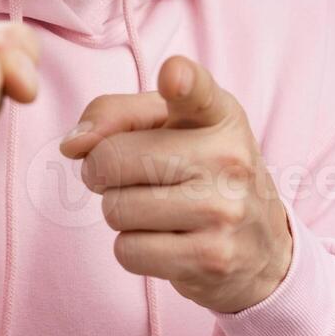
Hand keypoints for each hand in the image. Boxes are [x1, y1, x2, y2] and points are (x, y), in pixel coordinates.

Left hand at [60, 56, 292, 313]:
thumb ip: (115, 114)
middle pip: (112, 160)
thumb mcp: (171, 129)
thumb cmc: (200, 175)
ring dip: (122, 214)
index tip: (173, 77)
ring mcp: (224, 210)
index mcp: (219, 115)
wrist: (261, 248)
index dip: (181, 80)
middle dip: (105, 174)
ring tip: (159, 211)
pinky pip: (128, 251)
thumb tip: (72, 144)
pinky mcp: (211, 258)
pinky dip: (134, 249)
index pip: (198, 90)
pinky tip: (168, 242)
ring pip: (115, 209)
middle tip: (137, 180)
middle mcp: (228, 157)